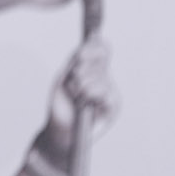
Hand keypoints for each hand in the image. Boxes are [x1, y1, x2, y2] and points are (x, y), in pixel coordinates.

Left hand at [44, 36, 118, 154]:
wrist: (60, 129)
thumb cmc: (61, 103)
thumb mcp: (63, 78)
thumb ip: (74, 63)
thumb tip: (82, 51)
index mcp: (92, 67)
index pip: (101, 48)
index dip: (93, 47)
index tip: (79, 54)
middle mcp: (104, 77)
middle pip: (101, 59)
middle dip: (82, 69)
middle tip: (72, 84)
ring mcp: (111, 91)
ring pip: (101, 77)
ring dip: (82, 86)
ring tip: (76, 97)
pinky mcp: (114, 106)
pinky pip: (105, 93)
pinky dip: (90, 96)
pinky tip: (85, 104)